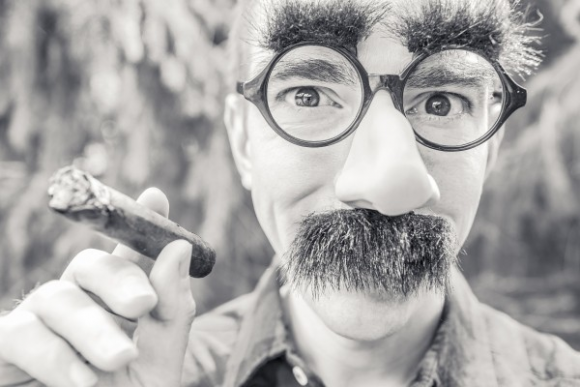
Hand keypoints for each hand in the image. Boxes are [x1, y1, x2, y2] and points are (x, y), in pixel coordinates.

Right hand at [0, 188, 196, 386]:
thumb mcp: (158, 363)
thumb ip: (170, 309)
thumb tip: (175, 247)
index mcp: (115, 304)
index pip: (126, 256)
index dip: (137, 223)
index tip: (157, 196)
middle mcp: (76, 305)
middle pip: (90, 265)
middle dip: (118, 280)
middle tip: (142, 307)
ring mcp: (38, 324)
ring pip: (59, 299)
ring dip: (92, 329)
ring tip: (119, 362)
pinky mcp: (6, 350)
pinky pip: (21, 336)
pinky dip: (54, 356)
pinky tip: (81, 380)